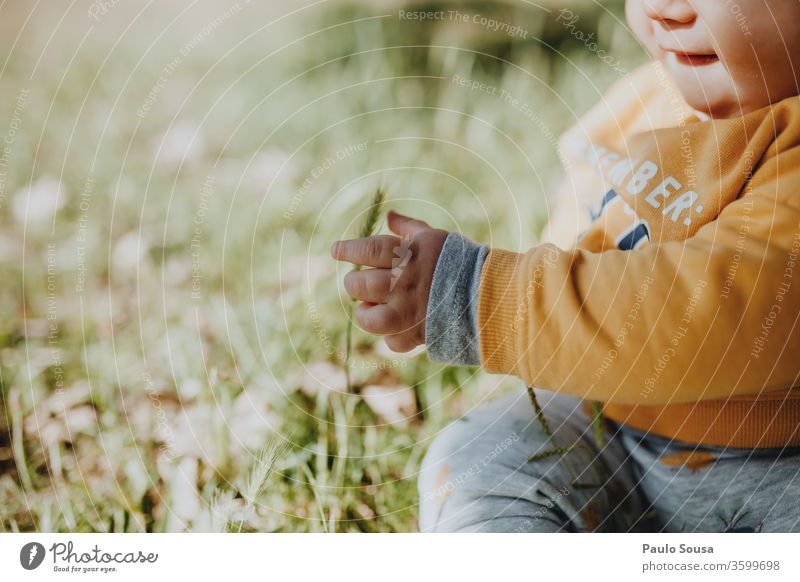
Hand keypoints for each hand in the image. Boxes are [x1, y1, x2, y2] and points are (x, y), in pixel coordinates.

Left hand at [331, 210, 448, 351]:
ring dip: (364, 312)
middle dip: (353, 283)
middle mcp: (406, 284)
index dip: (348, 249)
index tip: (335, 250)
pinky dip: (390, 335)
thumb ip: (408, 227)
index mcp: (410, 256)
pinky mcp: (417, 335)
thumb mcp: (434, 237)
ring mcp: (410, 313)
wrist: (489, 294)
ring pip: (369, 317)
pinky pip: (391, 340)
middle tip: (356, 282)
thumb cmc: (460, 261)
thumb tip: (389, 215)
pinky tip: (395, 325)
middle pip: (362, 285)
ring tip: (368, 307)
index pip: (368, 250)